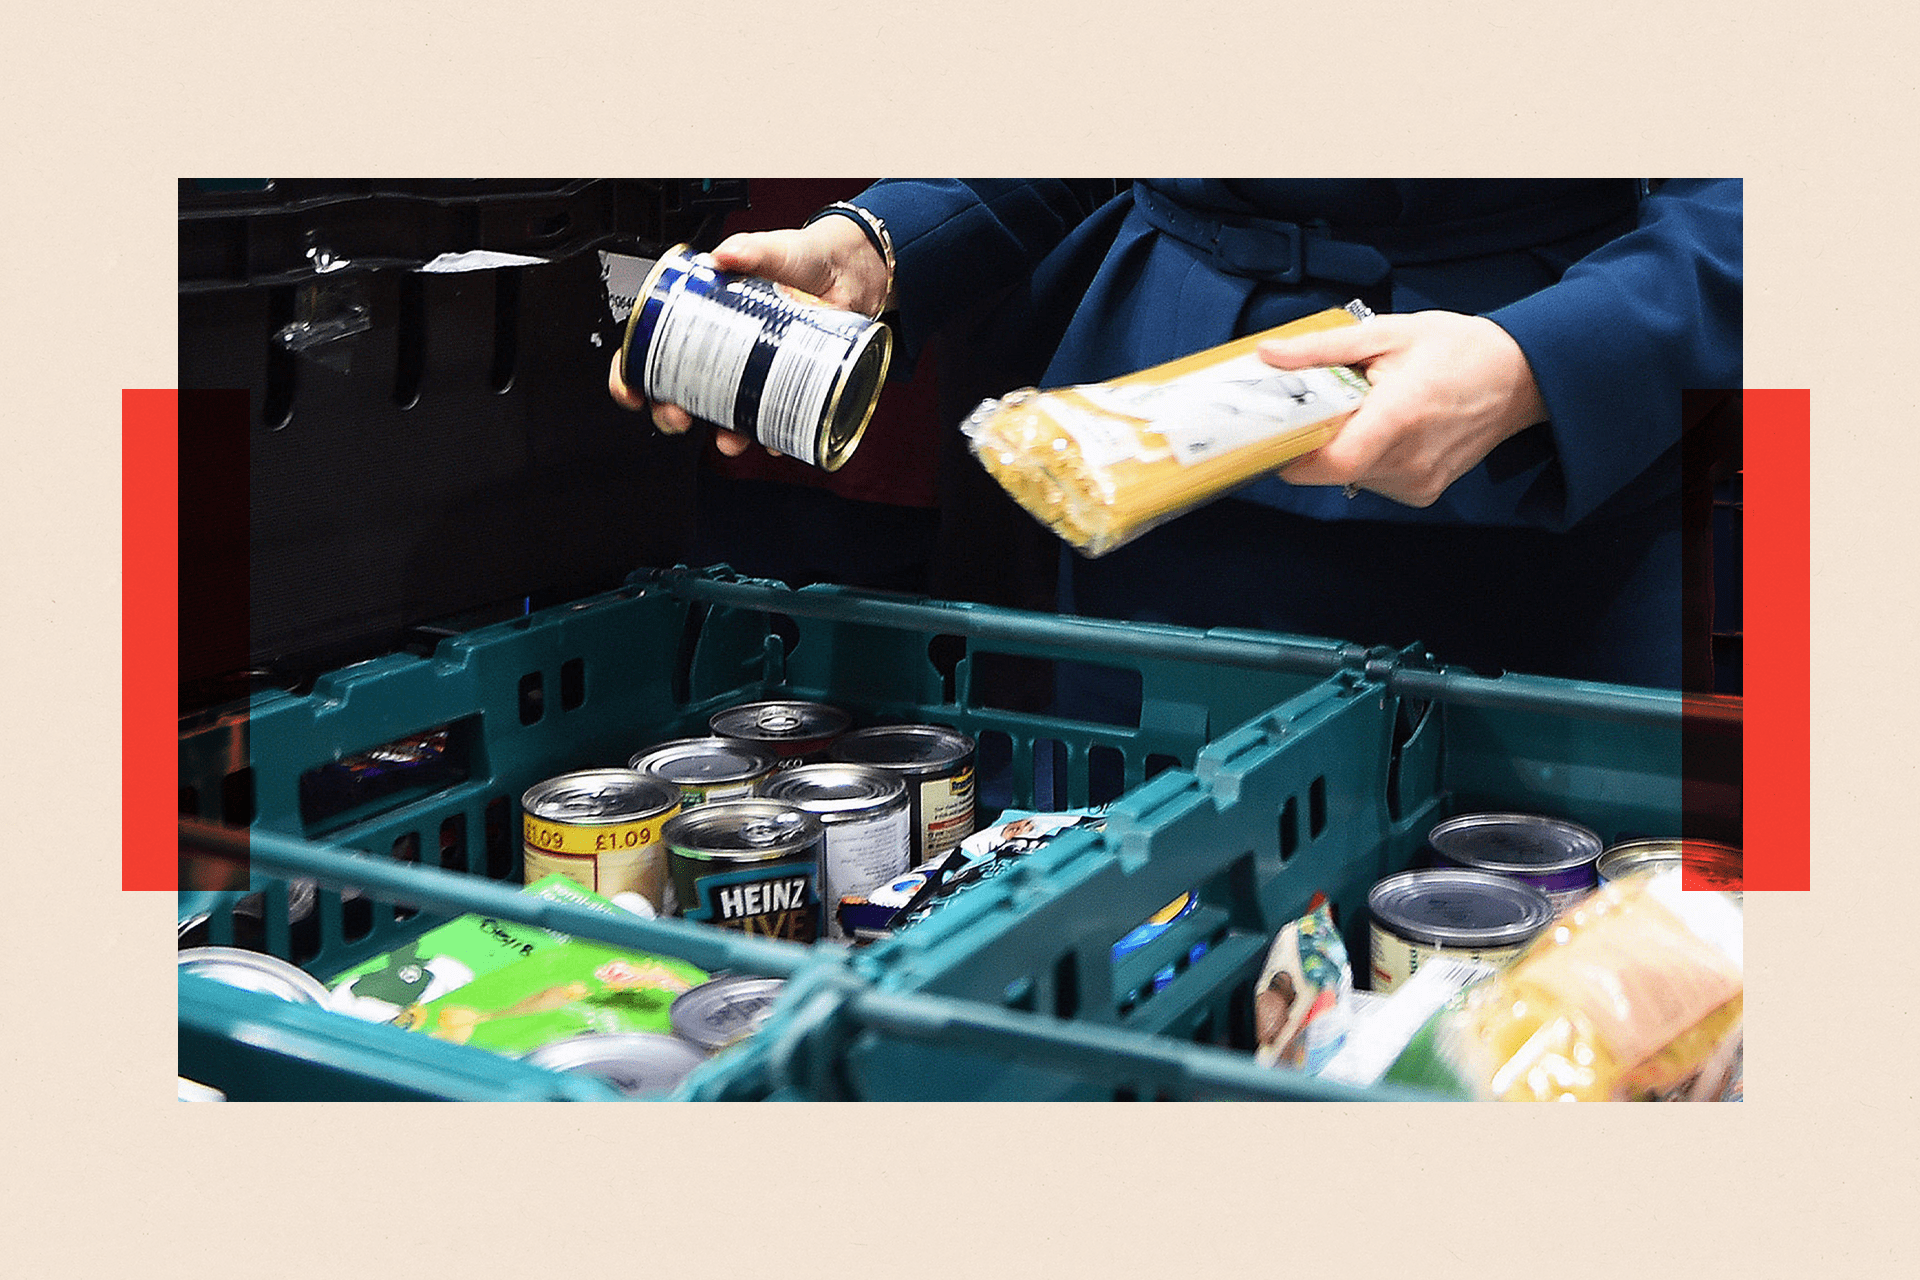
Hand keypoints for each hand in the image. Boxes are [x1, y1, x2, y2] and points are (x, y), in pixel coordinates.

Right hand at [607, 216, 891, 455]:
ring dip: (721, 434)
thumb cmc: (803, 258)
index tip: (630, 389)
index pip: (652, 348)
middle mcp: (723, 349)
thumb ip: (751, 249)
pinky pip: (774, 419)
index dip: (631, 373)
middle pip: (679, 390)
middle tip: (676, 415)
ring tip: (727, 438)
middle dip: (670, 412)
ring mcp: (754, 371)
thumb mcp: (774, 249)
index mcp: (704, 315)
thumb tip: (725, 255)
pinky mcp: (788, 385)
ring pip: (724, 413)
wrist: (852, 272)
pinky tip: (775, 440)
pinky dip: (774, 436)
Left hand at [1258, 311, 1549, 506]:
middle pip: (1332, 469)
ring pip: (1349, 477)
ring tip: (1367, 410)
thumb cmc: (1458, 349)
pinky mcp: (1424, 493)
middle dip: (1315, 441)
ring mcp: (1419, 482)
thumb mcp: (1387, 333)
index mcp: (1400, 416)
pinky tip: (1387, 429)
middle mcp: (1410, 460)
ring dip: (1342, 448)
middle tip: (1322, 406)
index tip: (1276, 431)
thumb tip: (1268, 354)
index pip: (1331, 461)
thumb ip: (1323, 348)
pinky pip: (1372, 481)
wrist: (1521, 378)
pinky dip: (1366, 457)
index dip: (1293, 453)